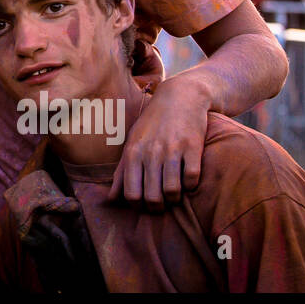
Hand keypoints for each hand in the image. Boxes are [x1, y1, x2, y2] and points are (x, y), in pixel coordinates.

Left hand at [108, 77, 209, 209]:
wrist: (180, 96)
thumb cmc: (153, 123)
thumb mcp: (132, 142)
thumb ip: (122, 171)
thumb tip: (111, 199)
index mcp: (133, 152)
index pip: (131, 194)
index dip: (139, 207)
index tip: (145, 205)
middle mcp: (150, 152)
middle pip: (152, 197)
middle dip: (158, 207)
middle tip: (162, 204)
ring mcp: (172, 150)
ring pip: (172, 191)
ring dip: (175, 199)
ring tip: (175, 194)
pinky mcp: (193, 147)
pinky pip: (192, 179)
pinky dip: (191, 185)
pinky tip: (188, 179)